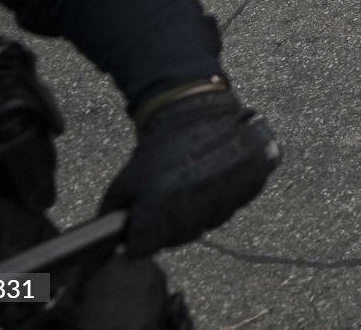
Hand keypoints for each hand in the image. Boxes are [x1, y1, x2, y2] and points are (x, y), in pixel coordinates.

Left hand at [100, 87, 278, 255]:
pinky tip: (214, 180)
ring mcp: (226, 197)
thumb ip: (116, 213)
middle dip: (168, 227)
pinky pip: (233, 206)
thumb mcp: (126, 179)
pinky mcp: (250, 185)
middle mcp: (195, 207)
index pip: (143, 248)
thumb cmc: (161, 146)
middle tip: (167, 203)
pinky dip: (224, 198)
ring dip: (199, 213)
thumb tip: (110, 243)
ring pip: (209, 224)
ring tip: (192, 186)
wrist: (200, 111)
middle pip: (178, 240)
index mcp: (159, 207)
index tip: (139, 227)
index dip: (137, 239)